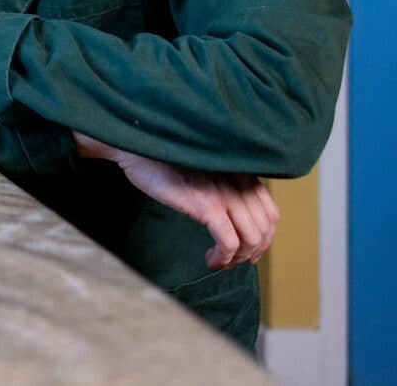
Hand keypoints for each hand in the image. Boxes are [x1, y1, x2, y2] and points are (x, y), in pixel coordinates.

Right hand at [77, 133, 278, 268]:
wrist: (139, 148)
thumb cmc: (163, 159)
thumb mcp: (203, 170)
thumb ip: (223, 184)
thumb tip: (231, 214)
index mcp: (242, 173)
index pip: (271, 212)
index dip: (264, 236)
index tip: (247, 249)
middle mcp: (239, 184)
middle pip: (265, 228)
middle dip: (253, 252)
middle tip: (232, 261)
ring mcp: (225, 195)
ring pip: (251, 238)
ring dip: (238, 258)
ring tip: (220, 261)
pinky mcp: (207, 206)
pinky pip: (228, 242)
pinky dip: (223, 257)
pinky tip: (210, 259)